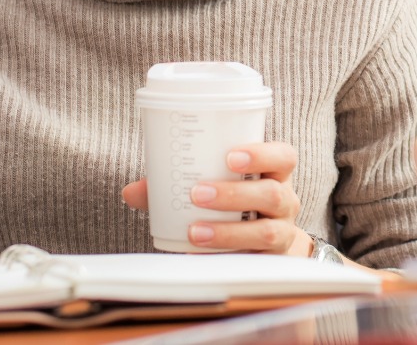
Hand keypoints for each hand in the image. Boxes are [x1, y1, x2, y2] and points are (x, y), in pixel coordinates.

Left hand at [122, 142, 310, 255]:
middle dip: (234, 194)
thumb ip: (176, 184)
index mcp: (275, 174)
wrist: (265, 244)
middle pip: (273, 194)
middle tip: (198, 193)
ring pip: (266, 231)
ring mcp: (282, 233)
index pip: (284, 157)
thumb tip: (132, 191)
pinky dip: (224, 257)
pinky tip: (199, 255)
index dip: (262, 154)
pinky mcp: (271, 261)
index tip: (230, 157)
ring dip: (228, 231)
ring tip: (195, 231)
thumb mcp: (217, 185)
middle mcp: (285, 202)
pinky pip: (253, 261)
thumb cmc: (236, 204)